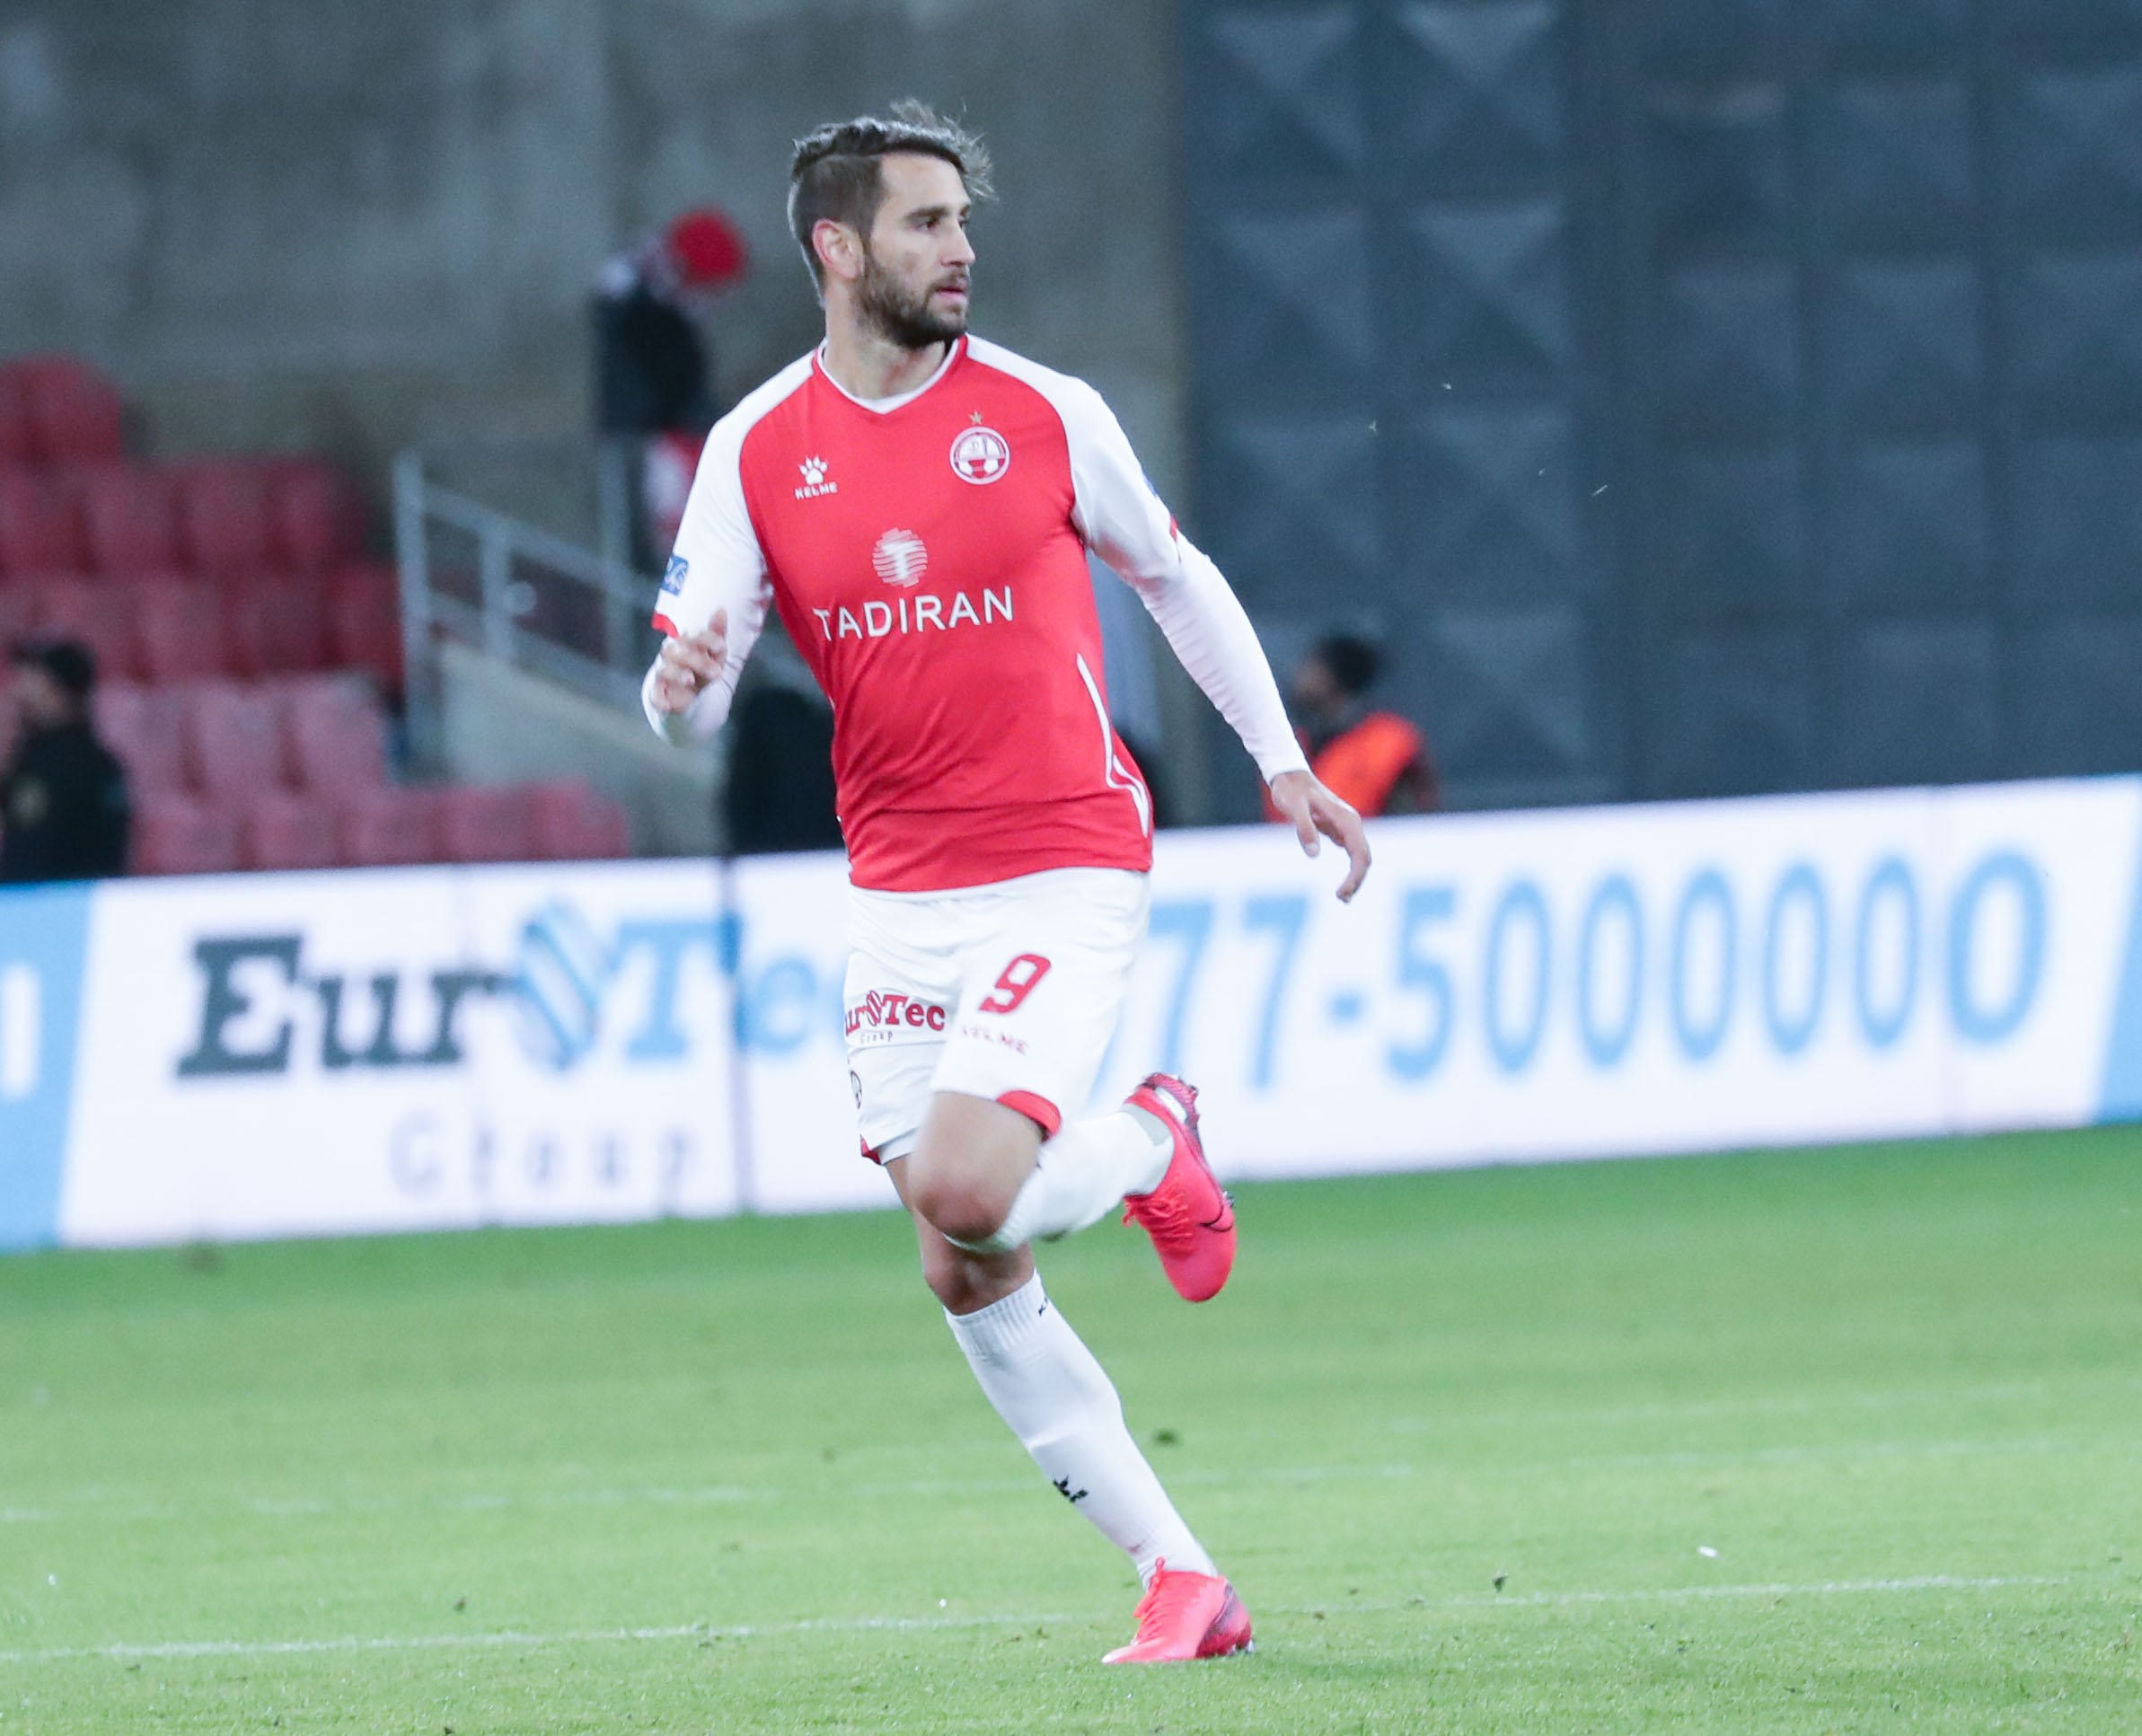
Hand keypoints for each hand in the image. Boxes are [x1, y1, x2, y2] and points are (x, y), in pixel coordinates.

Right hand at [649, 609, 727, 714]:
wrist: (687, 694)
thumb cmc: (701, 669)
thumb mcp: (714, 654)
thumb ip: (717, 634)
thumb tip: (721, 610)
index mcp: (687, 644)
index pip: (693, 637)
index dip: (706, 640)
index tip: (721, 646)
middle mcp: (673, 656)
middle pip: (678, 652)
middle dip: (697, 660)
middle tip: (716, 672)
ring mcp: (664, 674)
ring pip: (665, 670)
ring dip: (677, 674)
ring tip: (691, 681)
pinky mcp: (658, 693)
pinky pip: (655, 695)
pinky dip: (660, 700)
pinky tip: (669, 705)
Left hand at [1268, 769, 1370, 901]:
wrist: (1290, 775)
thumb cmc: (1291, 790)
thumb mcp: (1293, 807)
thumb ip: (1304, 828)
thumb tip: (1314, 855)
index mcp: (1346, 819)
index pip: (1360, 853)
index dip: (1355, 876)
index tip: (1341, 892)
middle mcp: (1352, 823)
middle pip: (1364, 857)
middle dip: (1357, 880)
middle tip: (1341, 899)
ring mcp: (1347, 826)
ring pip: (1360, 856)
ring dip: (1356, 878)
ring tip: (1342, 897)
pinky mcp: (1339, 829)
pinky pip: (1352, 853)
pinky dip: (1351, 871)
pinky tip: (1342, 885)